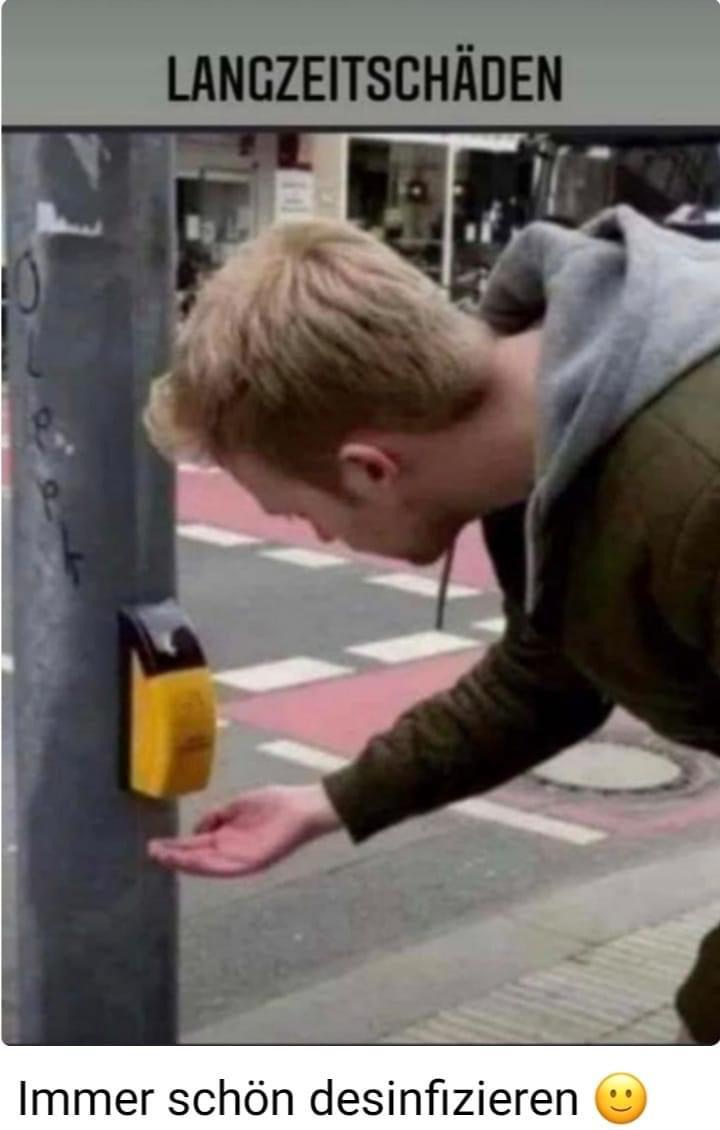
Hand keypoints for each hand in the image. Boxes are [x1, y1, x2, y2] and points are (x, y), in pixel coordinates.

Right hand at [147, 783, 340, 877]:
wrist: (302, 807)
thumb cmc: (274, 803)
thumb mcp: (236, 806)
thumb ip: (215, 817)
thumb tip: (195, 831)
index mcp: (226, 837)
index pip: (196, 844)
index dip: (176, 845)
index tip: (156, 845)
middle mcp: (230, 852)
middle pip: (197, 857)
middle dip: (173, 856)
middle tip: (150, 853)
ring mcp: (240, 859)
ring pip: (205, 865)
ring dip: (183, 863)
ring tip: (162, 858)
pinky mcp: (251, 864)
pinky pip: (223, 868)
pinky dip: (203, 866)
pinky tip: (187, 861)